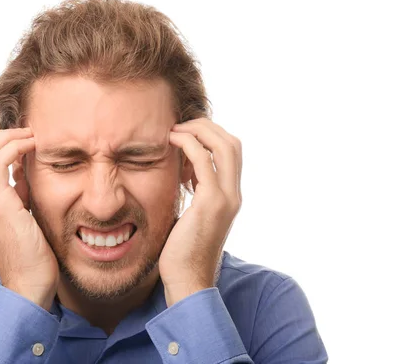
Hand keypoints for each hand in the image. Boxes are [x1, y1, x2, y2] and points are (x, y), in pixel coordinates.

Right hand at [0, 127, 58, 309]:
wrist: (29, 285)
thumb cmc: (33, 255)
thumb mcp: (24, 216)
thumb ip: (20, 193)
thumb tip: (23, 170)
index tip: (22, 141)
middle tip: (26, 132)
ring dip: (7, 139)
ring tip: (30, 136)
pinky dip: (13, 148)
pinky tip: (32, 148)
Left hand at [159, 118, 241, 306]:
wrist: (187, 280)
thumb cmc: (183, 251)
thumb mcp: (193, 214)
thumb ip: (195, 193)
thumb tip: (183, 173)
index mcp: (231, 196)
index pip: (232, 153)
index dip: (211, 136)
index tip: (186, 134)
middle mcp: (234, 195)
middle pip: (233, 143)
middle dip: (207, 127)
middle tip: (180, 126)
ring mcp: (226, 198)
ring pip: (224, 146)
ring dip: (199, 130)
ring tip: (175, 131)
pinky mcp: (211, 203)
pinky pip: (204, 161)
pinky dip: (190, 144)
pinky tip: (171, 142)